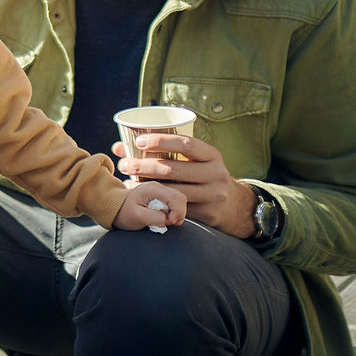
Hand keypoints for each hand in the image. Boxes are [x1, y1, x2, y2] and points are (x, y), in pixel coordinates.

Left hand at [113, 179, 188, 231]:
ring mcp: (160, 191)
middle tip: (170, 223)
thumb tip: (170, 219)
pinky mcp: (162, 196)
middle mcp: (158, 187)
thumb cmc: (123, 212)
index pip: (176, 197)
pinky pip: (175, 203)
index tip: (171, 222)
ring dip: (178, 213)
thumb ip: (155, 217)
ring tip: (167, 221)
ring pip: (180, 200)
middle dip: (180, 213)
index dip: (178, 212)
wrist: (115, 208)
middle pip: (181, 198)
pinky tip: (166, 218)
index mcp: (152, 189)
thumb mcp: (137, 217)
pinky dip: (174, 212)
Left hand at [116, 132, 253, 236]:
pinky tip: (142, 199)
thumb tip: (119, 147)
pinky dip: (157, 202)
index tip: (139, 141)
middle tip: (125, 165)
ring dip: (146, 186)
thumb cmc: (204, 177)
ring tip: (127, 182)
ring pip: (172, 191)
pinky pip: (177, 208)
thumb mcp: (195, 161)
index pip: (186, 144)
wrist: (236, 207)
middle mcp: (216, 174)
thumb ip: (163, 152)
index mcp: (213, 155)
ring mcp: (213, 195)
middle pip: (173, 169)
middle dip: (144, 166)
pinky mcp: (208, 214)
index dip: (161, 141)